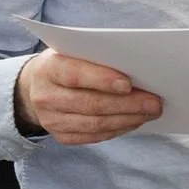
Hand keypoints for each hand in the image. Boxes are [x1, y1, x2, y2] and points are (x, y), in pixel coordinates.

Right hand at [15, 51, 162, 145]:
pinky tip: (134, 121)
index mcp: (49, 68)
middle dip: (127, 104)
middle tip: (154, 102)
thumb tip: (137, 70)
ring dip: (127, 120)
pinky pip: (94, 137)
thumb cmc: (65, 63)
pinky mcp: (62, 136)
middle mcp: (46, 96)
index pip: (75, 75)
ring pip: (95, 124)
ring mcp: (52, 120)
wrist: (34, 87)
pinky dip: (117, 129)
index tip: (128, 83)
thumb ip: (97, 57)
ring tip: (150, 112)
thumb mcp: (73, 51)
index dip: (102, 80)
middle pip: (90, 104)